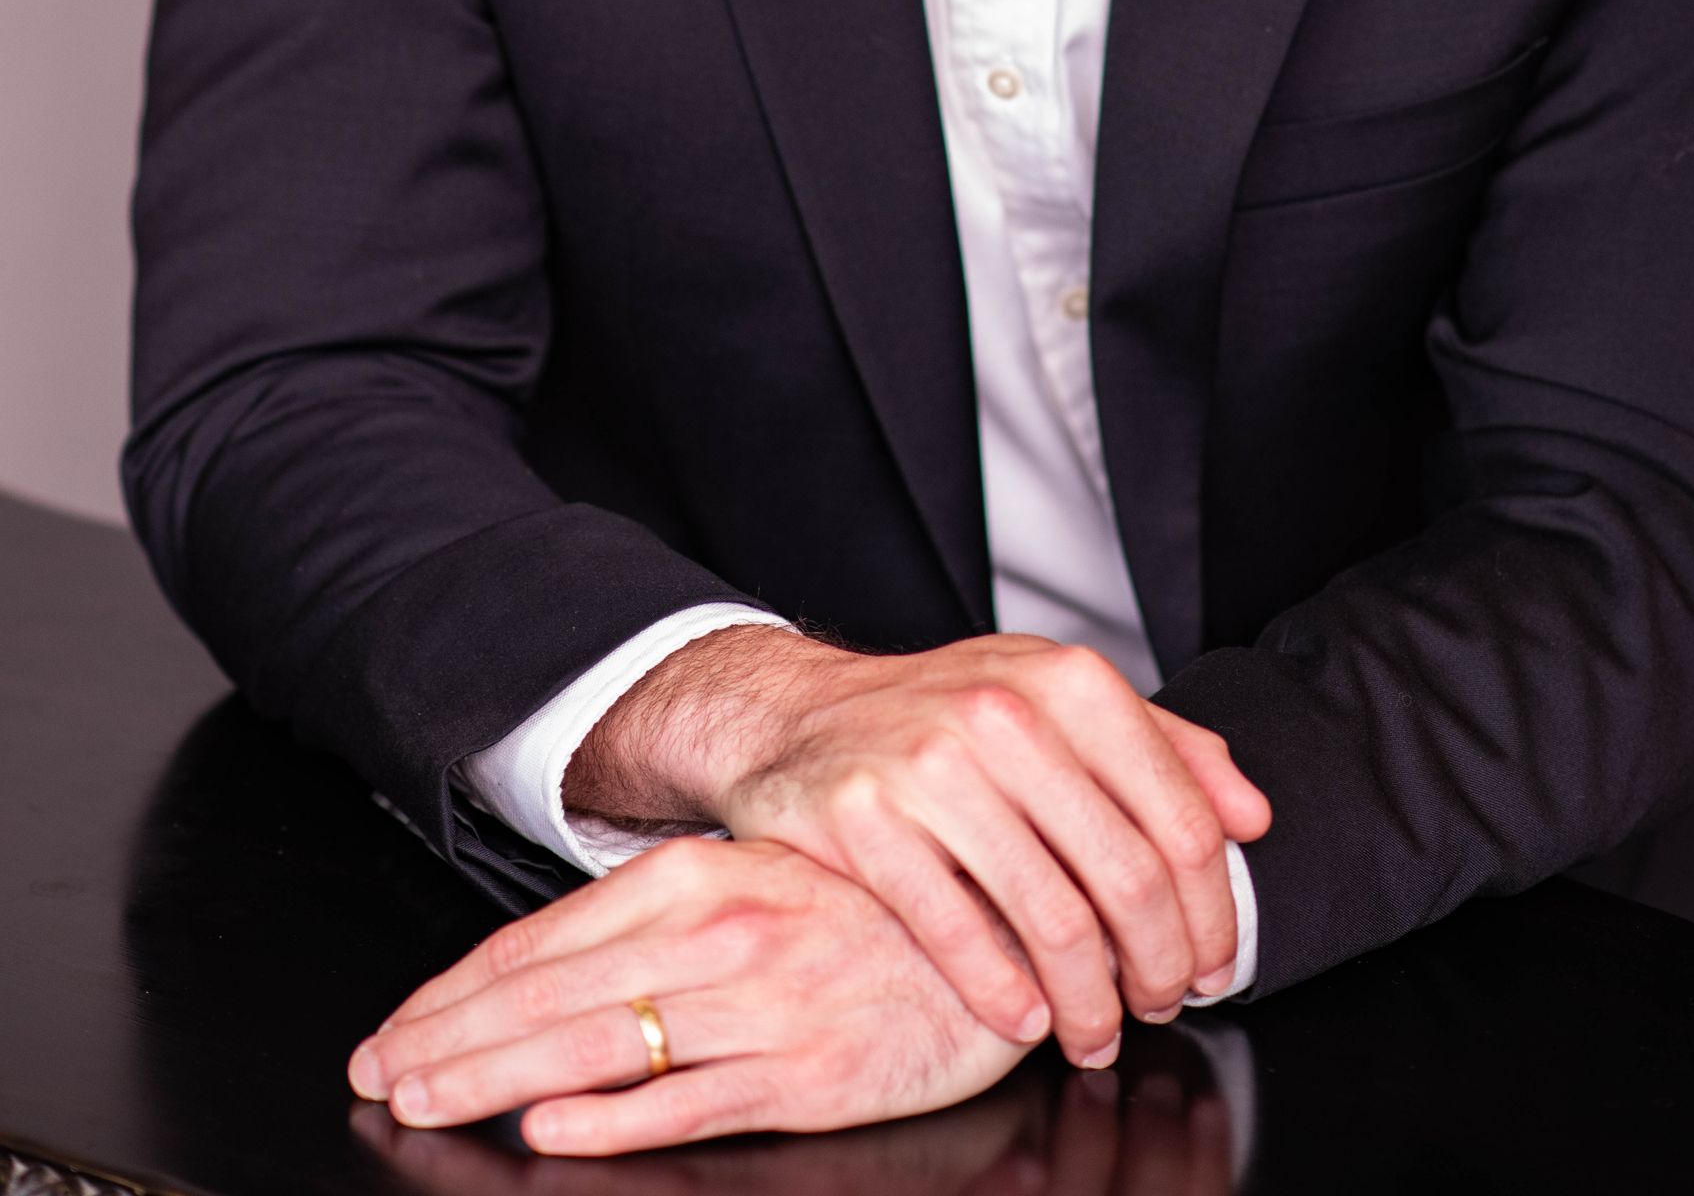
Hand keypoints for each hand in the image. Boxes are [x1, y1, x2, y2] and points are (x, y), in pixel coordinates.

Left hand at [347, 833, 1034, 1156]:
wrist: (1005, 939)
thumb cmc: (868, 914)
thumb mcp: (751, 884)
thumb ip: (652, 923)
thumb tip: (538, 975)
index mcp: (698, 878)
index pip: (544, 940)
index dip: (455, 991)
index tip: (393, 1031)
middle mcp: (720, 934)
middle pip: (553, 994)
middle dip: (448, 1040)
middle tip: (376, 1074)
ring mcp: (762, 1007)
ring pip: (601, 1045)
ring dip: (496, 1075)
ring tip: (424, 1099)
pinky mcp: (808, 1076)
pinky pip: (691, 1100)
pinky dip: (612, 1116)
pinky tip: (550, 1127)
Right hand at [565, 629, 1270, 1068]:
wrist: (796, 712)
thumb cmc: (941, 716)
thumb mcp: (1056, 700)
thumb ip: (1163, 750)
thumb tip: (1253, 814)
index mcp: (1068, 680)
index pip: (1180, 819)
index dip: (1212, 912)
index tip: (1214, 965)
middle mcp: (1004, 712)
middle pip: (1127, 877)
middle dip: (1160, 967)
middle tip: (1161, 1007)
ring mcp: (929, 763)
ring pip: (1050, 918)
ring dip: (1089, 1002)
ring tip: (1096, 1032)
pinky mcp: (863, 817)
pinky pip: (957, 934)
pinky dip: (1004, 996)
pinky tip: (1026, 1021)